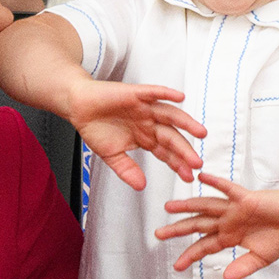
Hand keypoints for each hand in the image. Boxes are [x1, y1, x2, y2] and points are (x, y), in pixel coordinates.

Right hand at [66, 80, 205, 189]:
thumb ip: (127, 170)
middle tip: (197, 163)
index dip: (178, 164)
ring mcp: (145, 108)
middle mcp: (149, 122)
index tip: (189, 177)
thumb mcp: (111, 155)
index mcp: (145, 137)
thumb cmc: (95, 126)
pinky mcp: (136, 94)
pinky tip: (179, 97)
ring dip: (186, 122)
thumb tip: (140, 186)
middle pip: (172, 137)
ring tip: (200, 132)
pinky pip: (154, 92)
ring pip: (170, 115)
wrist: (78, 106)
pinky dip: (167, 93)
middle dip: (185, 150)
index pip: (166, 153)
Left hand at [156, 172, 278, 278]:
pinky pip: (228, 189)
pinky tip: (201, 177)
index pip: (205, 246)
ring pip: (206, 206)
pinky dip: (215, 183)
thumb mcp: (261, 259)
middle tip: (158, 234)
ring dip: (187, 205)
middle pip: (197, 225)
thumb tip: (226, 278)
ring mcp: (234, 208)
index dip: (190, 255)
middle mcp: (227, 221)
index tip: (176, 266)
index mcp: (230, 236)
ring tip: (168, 206)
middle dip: (178, 230)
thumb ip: (243, 267)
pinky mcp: (245, 198)